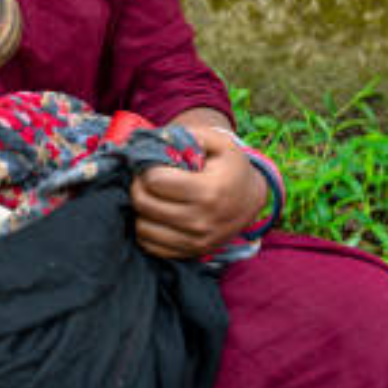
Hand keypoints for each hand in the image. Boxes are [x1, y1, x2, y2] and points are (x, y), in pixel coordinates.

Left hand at [130, 127, 266, 258]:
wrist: (250, 200)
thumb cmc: (229, 167)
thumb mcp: (219, 142)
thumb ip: (189, 135)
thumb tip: (157, 141)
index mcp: (209, 190)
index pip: (154, 181)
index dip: (146, 169)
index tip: (152, 165)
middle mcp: (202, 220)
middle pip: (144, 204)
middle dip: (138, 187)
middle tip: (144, 180)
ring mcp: (196, 240)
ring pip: (143, 228)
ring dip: (140, 210)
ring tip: (151, 197)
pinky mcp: (190, 253)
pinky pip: (151, 246)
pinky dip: (147, 230)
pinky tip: (156, 216)